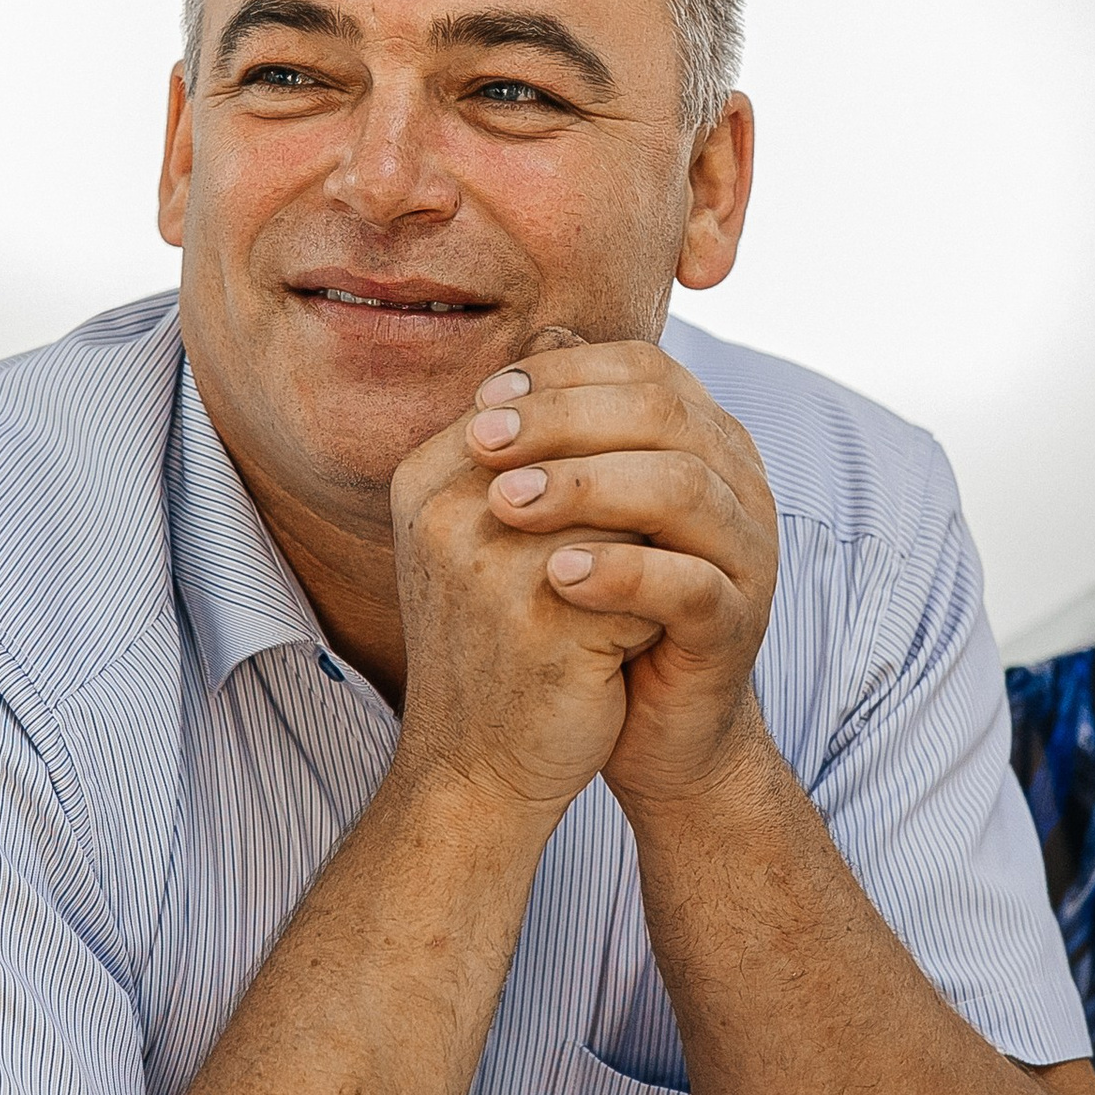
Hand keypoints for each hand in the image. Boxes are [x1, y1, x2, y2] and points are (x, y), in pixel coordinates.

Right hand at [389, 357, 661, 820]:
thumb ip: (527, 432)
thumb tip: (566, 323)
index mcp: (426, 476)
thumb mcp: (493, 524)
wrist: (477, 771)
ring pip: (627, 505)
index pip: (547, 402)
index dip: (613, 435)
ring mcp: (491, 566)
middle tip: (668, 530)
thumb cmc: (496, 643)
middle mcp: (448, 510)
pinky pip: (643, 573)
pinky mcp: (545, 623)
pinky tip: (652, 635)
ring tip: (655, 583)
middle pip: (593, 446)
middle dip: (643, 481)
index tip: (639, 482)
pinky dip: (663, 597)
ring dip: (659, 542)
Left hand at [461, 340, 778, 807]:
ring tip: (505, 506)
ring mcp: (746, 552)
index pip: (642, 370)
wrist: (650, 726)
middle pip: (663, 413)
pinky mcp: (736, 623)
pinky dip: (621, 574)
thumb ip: (563, 433)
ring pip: (683, 487)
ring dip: (586, 487)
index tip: (482, 402)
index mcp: (703, 439)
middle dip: (562, 420)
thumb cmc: (601, 604)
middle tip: (479, 442)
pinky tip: (556, 576)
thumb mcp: (575, 511)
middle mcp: (738, 482)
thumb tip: (531, 337)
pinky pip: (690, 583)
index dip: (560, 376)